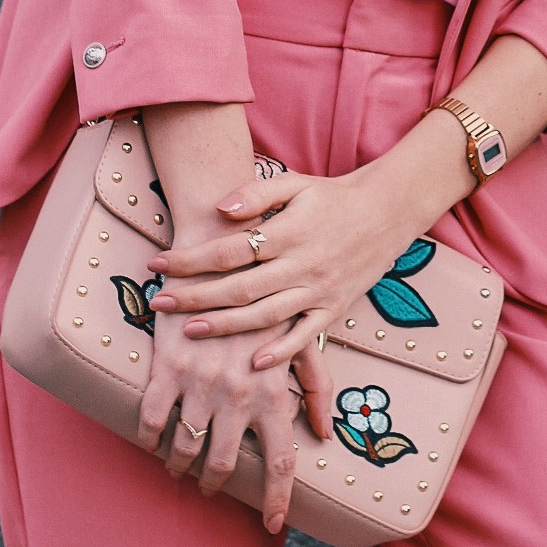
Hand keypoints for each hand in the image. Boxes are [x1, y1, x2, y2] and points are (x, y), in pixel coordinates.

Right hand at [138, 297, 302, 533]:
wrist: (223, 255)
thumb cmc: (269, 296)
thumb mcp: (303, 339)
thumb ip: (316, 387)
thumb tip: (323, 432)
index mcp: (274, 390)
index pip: (279, 460)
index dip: (277, 498)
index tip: (273, 522)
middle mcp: (238, 394)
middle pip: (224, 463)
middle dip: (215, 483)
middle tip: (210, 486)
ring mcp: (200, 383)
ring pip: (185, 447)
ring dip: (180, 465)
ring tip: (180, 467)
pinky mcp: (168, 367)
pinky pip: (151, 420)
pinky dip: (150, 439)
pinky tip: (153, 442)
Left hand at [144, 167, 422, 432]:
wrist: (388, 211)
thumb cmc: (334, 197)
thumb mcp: (296, 183)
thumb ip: (257, 193)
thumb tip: (222, 209)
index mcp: (290, 231)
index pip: (230, 249)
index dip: (190, 258)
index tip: (158, 263)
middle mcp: (304, 263)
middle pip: (240, 287)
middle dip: (195, 297)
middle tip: (159, 304)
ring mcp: (320, 289)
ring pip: (265, 315)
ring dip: (225, 326)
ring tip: (189, 332)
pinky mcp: (334, 307)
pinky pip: (305, 335)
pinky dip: (281, 352)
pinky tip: (254, 363)